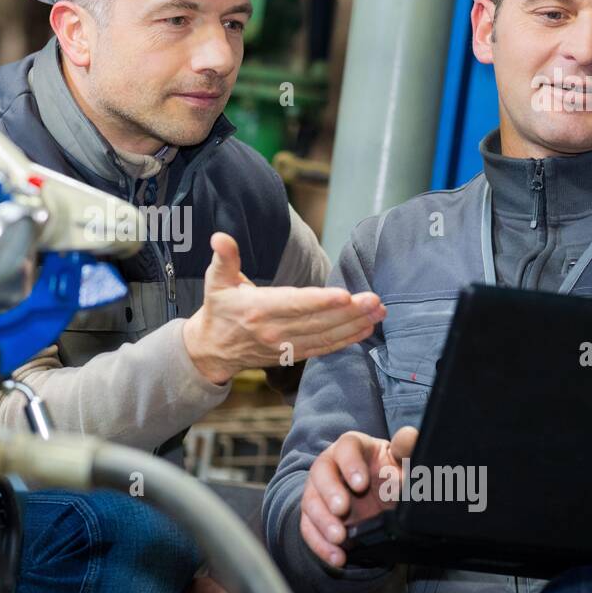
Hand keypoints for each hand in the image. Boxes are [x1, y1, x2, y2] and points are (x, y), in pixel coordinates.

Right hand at [183, 232, 385, 384]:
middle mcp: (273, 331)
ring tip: (378, 312)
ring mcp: (285, 346)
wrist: (213, 349)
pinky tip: (366, 329)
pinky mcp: (293, 355)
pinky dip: (347, 340)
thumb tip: (219, 237)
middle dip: (349, 312)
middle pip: (317, 321)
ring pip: (325, 336)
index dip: (320, 301)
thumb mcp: (216, 280)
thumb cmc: (218, 309)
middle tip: (375, 300)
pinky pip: (324, 348)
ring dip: (354, 324)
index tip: (345, 295)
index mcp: (257, 310)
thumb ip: (224, 258)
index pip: (294, 305)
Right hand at [299, 426, 418, 567]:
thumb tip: (410, 439)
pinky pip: (309, 529)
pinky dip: (321, 545)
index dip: (350, 464)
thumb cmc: (390, 474)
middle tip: (341, 509)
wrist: (381, 501)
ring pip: (310, 502)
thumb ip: (408, 450)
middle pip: (321, 473)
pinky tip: (337, 558)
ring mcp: (319, 492)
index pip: (346, 447)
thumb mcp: (403, 462)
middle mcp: (330, 466)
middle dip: (329, 492)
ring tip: (340, 539)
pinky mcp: (314, 517)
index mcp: (353, 447)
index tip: (361, 484)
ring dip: (322, 522)